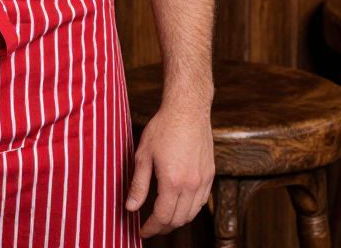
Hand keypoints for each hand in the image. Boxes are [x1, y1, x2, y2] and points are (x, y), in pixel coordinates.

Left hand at [124, 103, 214, 237]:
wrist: (188, 109)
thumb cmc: (163, 127)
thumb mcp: (143, 154)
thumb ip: (138, 184)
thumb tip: (131, 207)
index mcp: (172, 181)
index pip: (163, 216)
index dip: (152, 228)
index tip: (142, 231)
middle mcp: (191, 185)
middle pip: (178, 219)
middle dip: (164, 227)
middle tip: (151, 227)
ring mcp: (203, 180)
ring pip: (192, 213)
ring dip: (178, 220)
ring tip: (164, 218)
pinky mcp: (210, 174)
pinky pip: (202, 201)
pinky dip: (191, 209)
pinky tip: (180, 205)